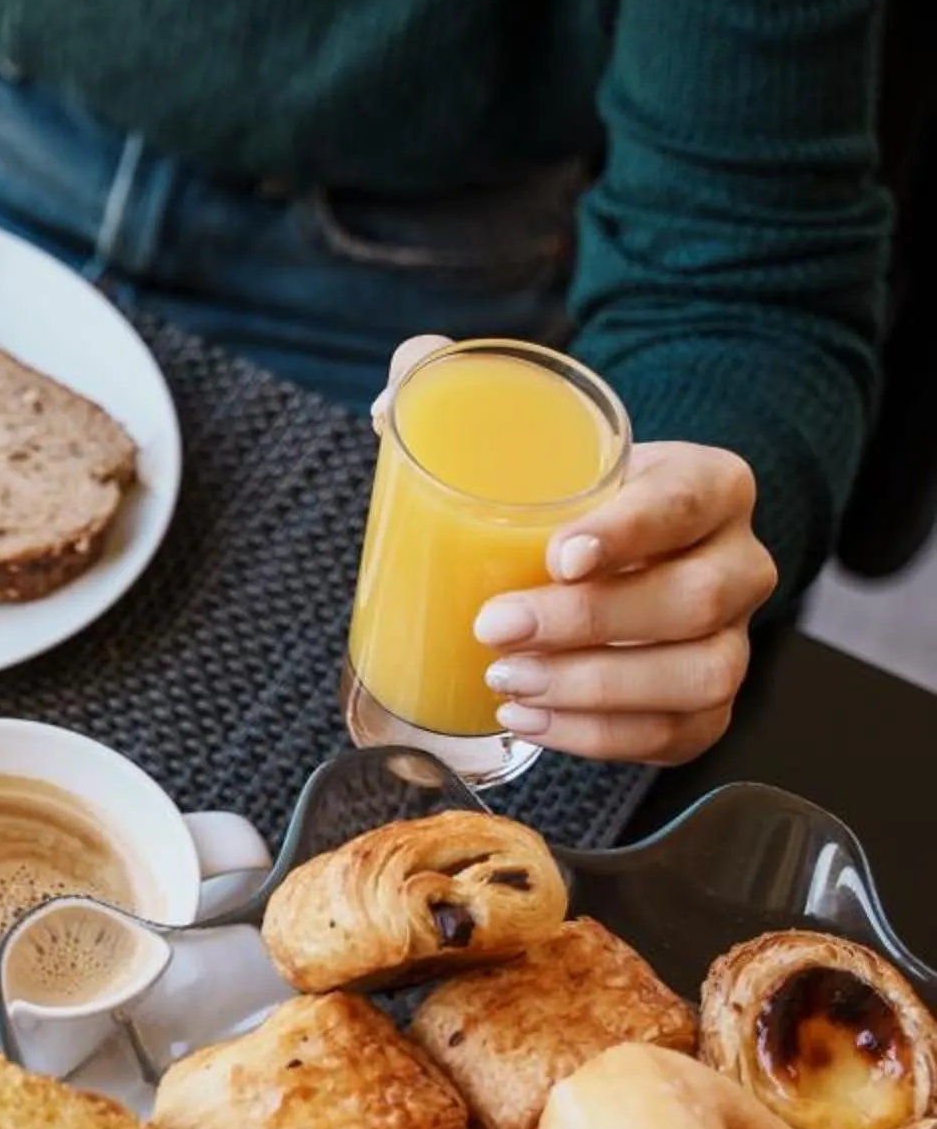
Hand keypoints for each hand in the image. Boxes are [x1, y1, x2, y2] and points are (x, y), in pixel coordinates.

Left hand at [383, 336, 778, 765]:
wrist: (616, 542)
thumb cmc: (566, 486)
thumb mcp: (530, 429)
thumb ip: (454, 389)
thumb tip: (388, 402)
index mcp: (709, 483)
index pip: (686, 503)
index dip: (629, 532)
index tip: (556, 554)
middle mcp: (739, 562)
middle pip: (693, 601)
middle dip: (590, 624)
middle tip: (494, 627)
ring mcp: (732, 638)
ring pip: (701, 677)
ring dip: (598, 690)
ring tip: (507, 681)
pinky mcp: (708, 703)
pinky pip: (681, 735)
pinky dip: (603, 739)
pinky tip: (532, 719)